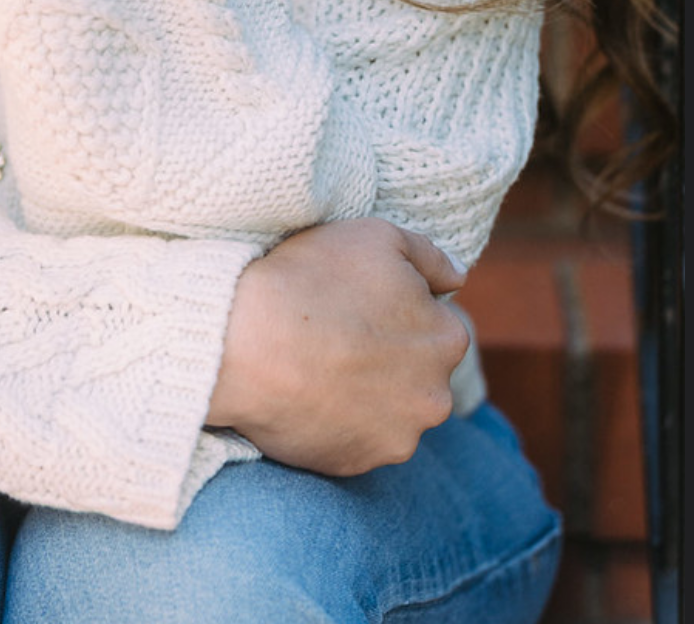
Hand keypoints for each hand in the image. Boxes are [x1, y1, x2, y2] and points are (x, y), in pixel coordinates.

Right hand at [206, 218, 469, 475]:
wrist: (244, 341)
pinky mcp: (357, 465)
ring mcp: (397, 437)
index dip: (399, 311)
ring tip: (318, 364)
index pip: (438, 325)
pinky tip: (307, 393)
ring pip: (389, 410)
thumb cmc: (312, 280)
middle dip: (390, 356)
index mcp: (447, 339)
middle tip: (339, 332)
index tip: (362, 304)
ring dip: (367, 392)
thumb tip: (457, 279)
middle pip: (419, 373)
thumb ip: (431, 256)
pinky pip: (355, 439)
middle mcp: (434, 396)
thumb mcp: (377, 237)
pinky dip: (337, 420)